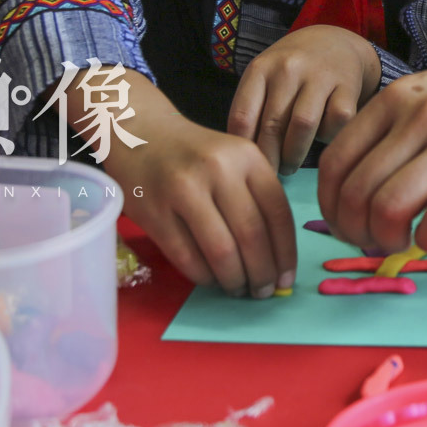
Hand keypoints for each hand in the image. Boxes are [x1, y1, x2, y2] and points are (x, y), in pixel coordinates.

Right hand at [99, 78, 297, 298]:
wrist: (139, 134)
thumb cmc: (196, 153)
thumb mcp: (234, 159)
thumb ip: (257, 196)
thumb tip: (278, 256)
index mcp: (247, 157)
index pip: (277, 213)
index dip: (285, 253)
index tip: (287, 279)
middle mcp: (218, 170)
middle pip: (251, 235)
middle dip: (262, 273)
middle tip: (263, 292)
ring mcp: (183, 191)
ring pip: (220, 250)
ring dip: (234, 279)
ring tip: (238, 289)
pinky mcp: (154, 212)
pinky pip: (187, 257)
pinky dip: (204, 276)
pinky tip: (211, 280)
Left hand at [228, 23, 381, 173]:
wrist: (334, 41)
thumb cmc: (291, 71)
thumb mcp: (264, 78)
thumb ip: (251, 110)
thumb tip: (244, 157)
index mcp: (261, 68)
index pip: (243, 117)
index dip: (244, 149)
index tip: (248, 165)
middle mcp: (289, 68)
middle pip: (272, 125)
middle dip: (270, 158)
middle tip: (270, 172)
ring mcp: (320, 75)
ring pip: (303, 126)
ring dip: (294, 155)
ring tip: (289, 165)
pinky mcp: (348, 86)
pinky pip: (335, 123)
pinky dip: (328, 137)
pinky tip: (321, 139)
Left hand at [317, 41, 426, 254]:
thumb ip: (400, 130)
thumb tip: (364, 189)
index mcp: (400, 97)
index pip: (335, 163)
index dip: (330, 208)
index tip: (347, 226)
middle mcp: (422, 114)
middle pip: (357, 193)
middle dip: (356, 234)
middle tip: (376, 245)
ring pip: (390, 208)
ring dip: (388, 242)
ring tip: (406, 244)